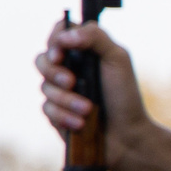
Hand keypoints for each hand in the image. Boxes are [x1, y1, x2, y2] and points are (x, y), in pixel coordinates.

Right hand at [36, 22, 170, 170]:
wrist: (128, 136)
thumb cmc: (125, 96)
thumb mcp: (118, 60)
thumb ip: (95, 38)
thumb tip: (65, 34)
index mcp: (83, 52)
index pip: (58, 34)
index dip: (54, 40)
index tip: (61, 52)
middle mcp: (68, 68)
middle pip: (42, 59)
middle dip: (54, 72)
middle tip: (71, 82)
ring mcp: (60, 91)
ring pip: (44, 86)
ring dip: (67, 99)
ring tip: (88, 109)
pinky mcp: (55, 112)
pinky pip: (47, 109)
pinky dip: (65, 115)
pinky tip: (81, 123)